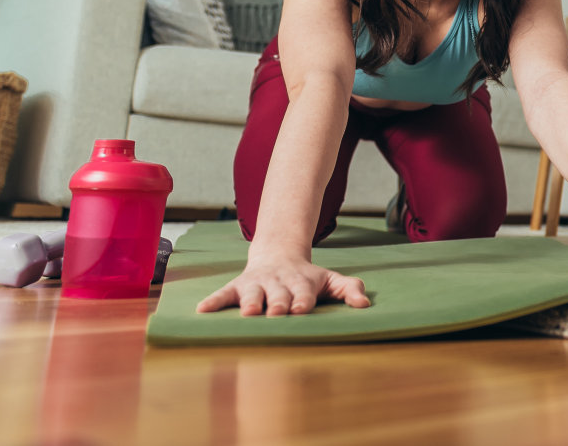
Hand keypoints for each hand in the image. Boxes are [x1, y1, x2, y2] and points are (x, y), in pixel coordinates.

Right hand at [196, 249, 371, 315]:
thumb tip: (364, 305)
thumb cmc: (307, 277)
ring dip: (250, 302)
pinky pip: (223, 294)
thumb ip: (349, 289)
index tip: (301, 309)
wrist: (278, 255)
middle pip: (278, 295)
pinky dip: (213, 301)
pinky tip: (202, 310)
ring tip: (247, 312)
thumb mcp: (331, 280)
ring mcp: (256, 284)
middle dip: (277, 303)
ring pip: (252, 294)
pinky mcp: (237, 287)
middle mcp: (277, 283)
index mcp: (301, 282)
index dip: (302, 301)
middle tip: (277, 313)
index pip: (303, 293)